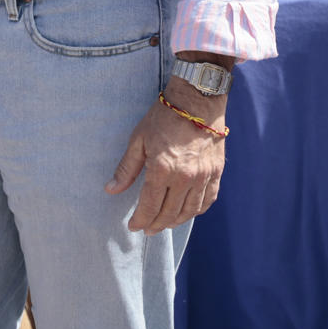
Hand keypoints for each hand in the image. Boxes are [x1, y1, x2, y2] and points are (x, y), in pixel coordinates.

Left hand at [106, 77, 226, 232]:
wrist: (198, 99)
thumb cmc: (165, 116)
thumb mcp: (139, 139)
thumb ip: (127, 168)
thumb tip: (111, 189)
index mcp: (162, 169)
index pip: (149, 206)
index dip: (140, 220)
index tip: (134, 226)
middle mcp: (184, 178)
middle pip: (169, 213)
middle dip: (156, 225)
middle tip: (147, 229)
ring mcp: (203, 176)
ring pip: (189, 211)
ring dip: (175, 222)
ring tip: (165, 224)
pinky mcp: (216, 172)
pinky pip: (207, 200)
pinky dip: (196, 211)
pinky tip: (187, 212)